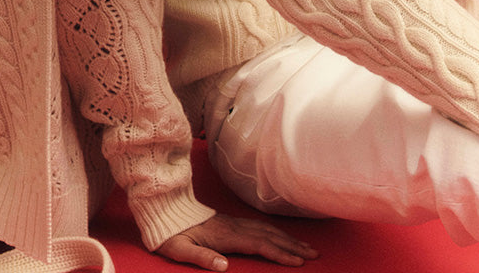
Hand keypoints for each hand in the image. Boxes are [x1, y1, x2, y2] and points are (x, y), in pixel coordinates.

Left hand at [156, 213, 318, 270]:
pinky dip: (274, 232)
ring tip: (305, 246)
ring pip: (265, 230)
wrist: (164, 210)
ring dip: (287, 238)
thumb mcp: (180, 250)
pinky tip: (281, 236)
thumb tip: (224, 267)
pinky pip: (258, 226)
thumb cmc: (171, 234)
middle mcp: (233, 227)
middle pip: (268, 236)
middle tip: (314, 254)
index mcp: (225, 236)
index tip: (298, 262)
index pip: (259, 245)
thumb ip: (202, 257)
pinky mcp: (230, 222)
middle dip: (292, 245)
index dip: (279, 253)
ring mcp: (232, 223)